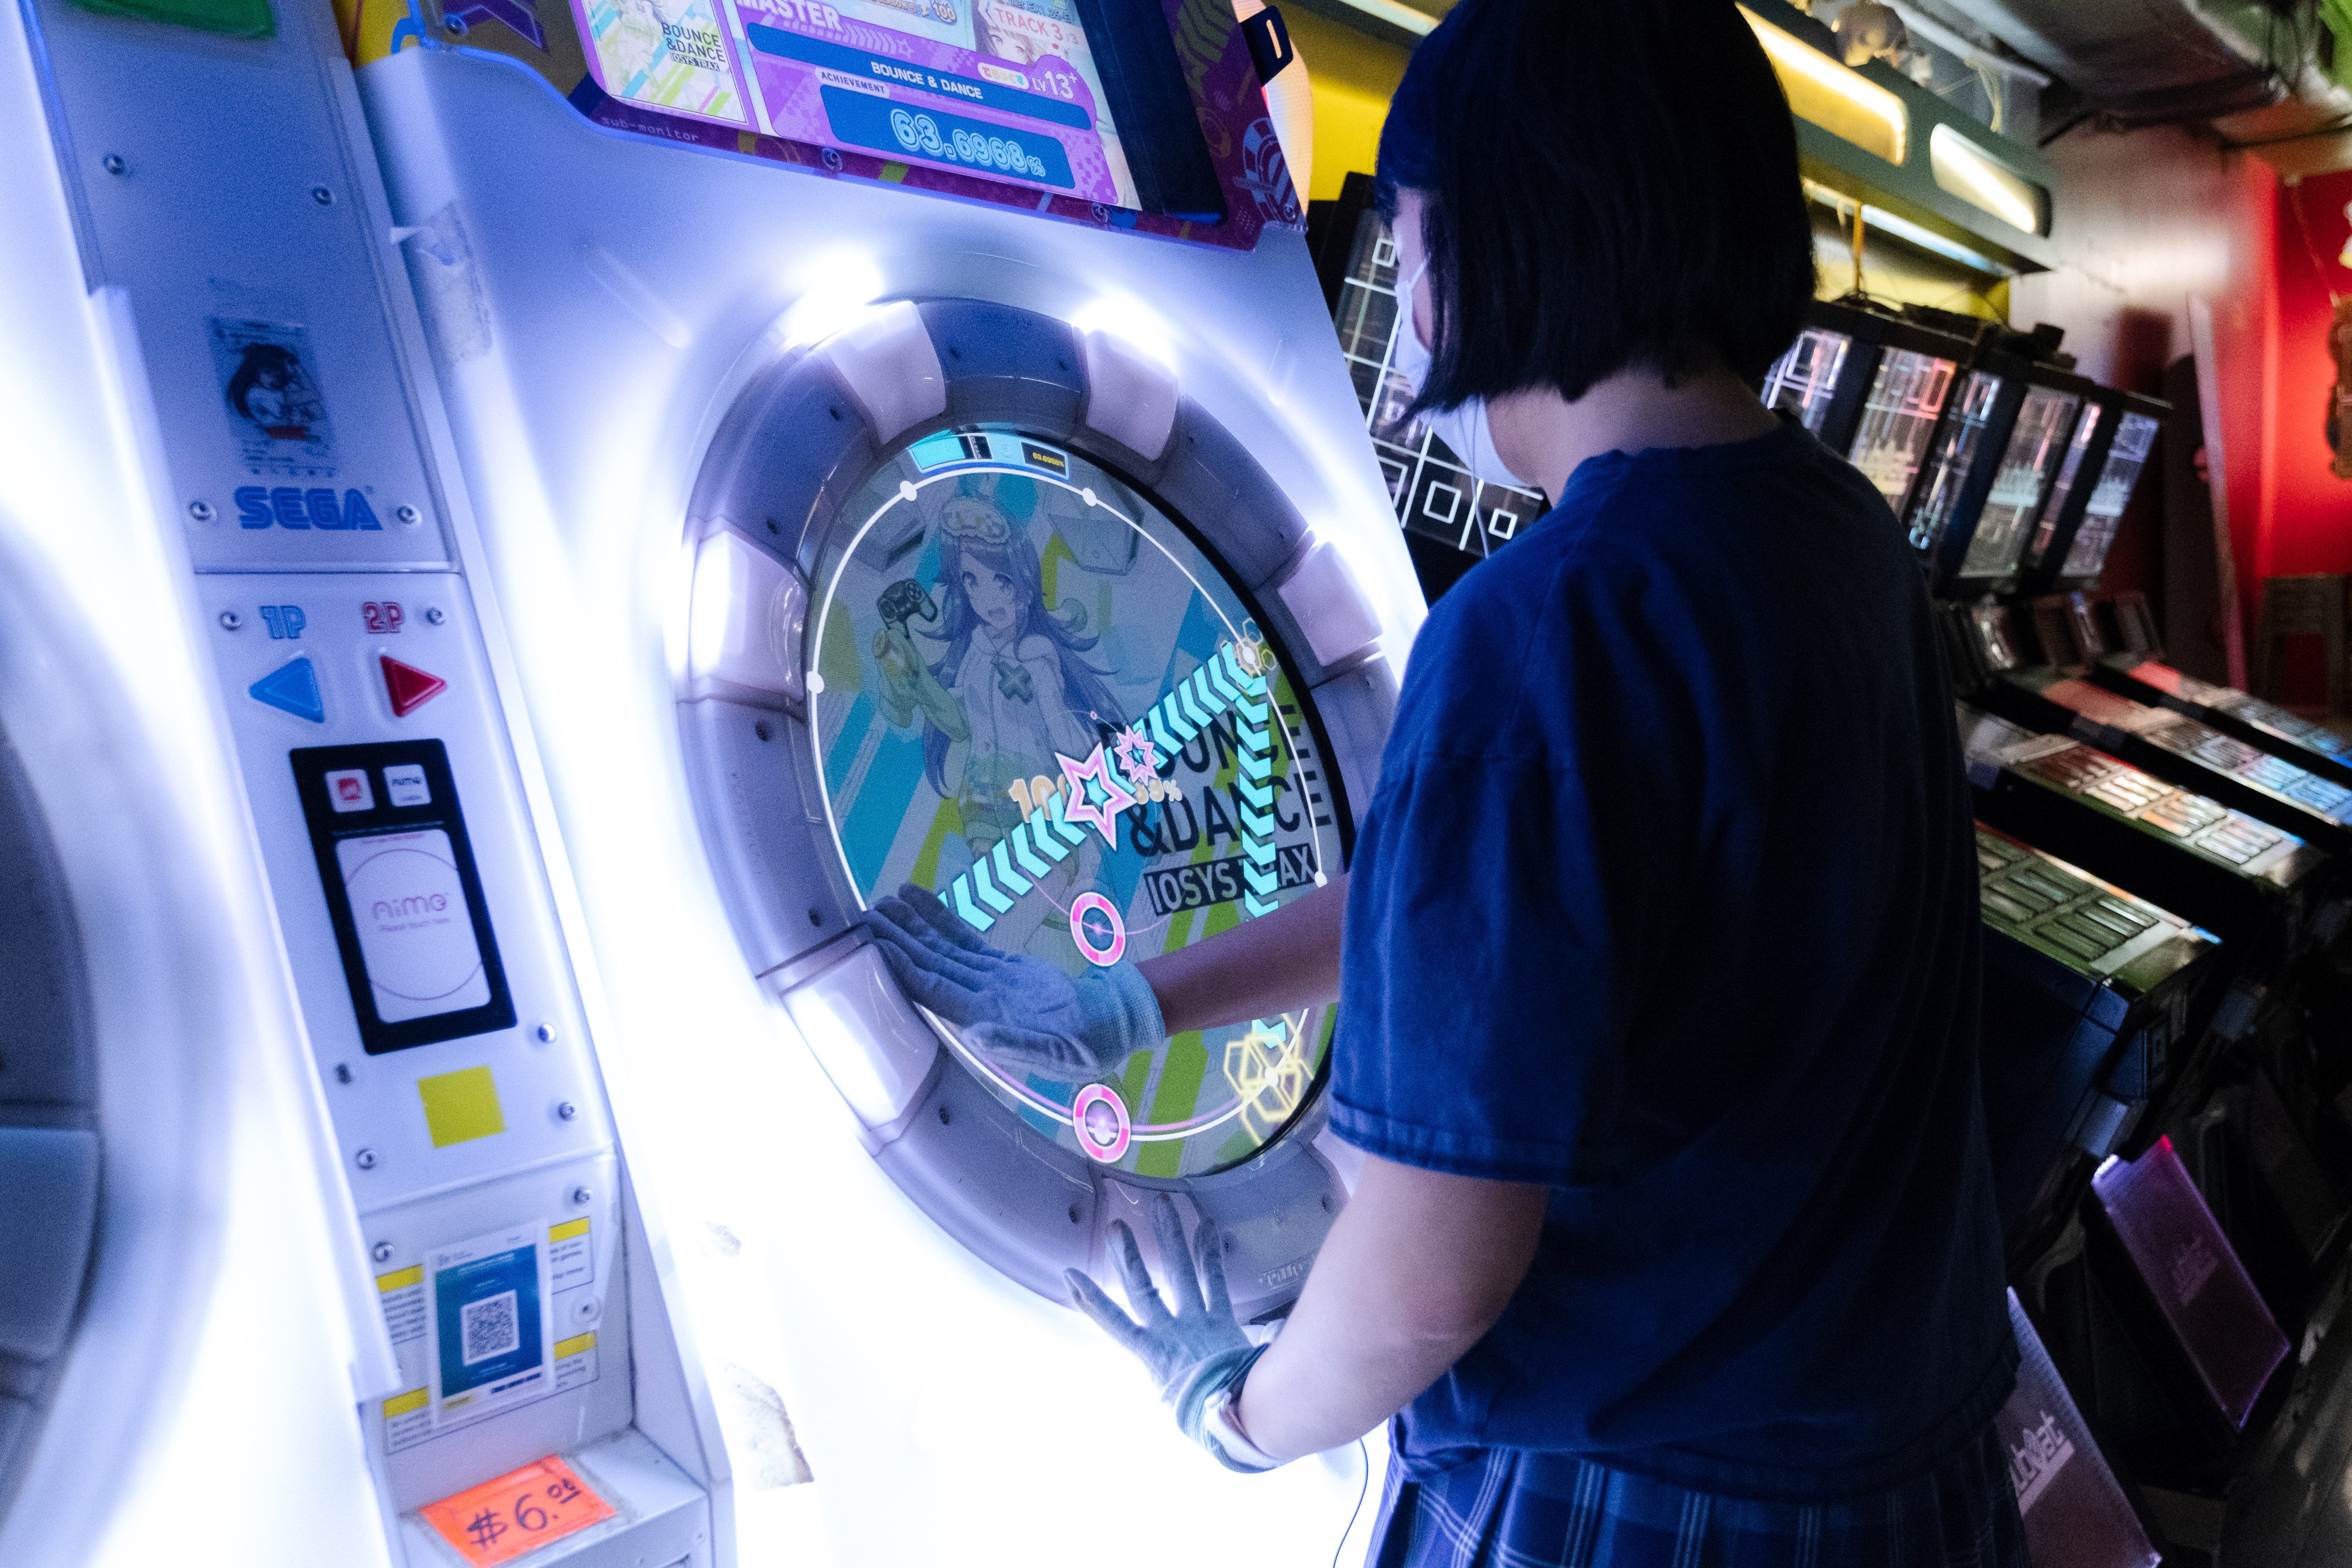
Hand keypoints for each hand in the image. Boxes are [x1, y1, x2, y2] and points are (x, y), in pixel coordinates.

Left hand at [861, 884, 1162, 1079]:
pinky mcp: (1003, 968)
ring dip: (913, 926)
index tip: (876, 944)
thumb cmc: (1088, 1045)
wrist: (1112, 1026)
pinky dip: (942, 920)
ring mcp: (988, 981)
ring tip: (885, 900)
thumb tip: (976, 1035)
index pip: (932, 989)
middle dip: (897, 940)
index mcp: (984, 1019)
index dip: (902, 967)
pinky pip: (965, 940)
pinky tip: (920, 900)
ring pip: (942, 949)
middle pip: (927, 965)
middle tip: (867, 913)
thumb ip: (1015, 1043)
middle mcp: (976, 999)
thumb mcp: (1057, 1052)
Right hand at [1067, 1196, 1270, 1469]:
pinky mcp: (1224, 1318)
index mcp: (1152, 1355)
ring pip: (1180, 1272)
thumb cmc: (1203, 1419)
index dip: (1091, 1298)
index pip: (1114, 1322)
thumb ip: (1168, 1387)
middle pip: (1143, 1286)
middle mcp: (1170, 1331)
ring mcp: (1197, 1320)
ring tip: (1161, 1205)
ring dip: (1169, 1237)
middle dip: (1127, 1256)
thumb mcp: (1174, 1405)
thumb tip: (1168, 1387)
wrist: (1236, 1413)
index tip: (1070, 1275)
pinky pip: (1215, 1280)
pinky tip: (1206, 1225)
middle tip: (1114, 1226)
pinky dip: (1210, 1253)